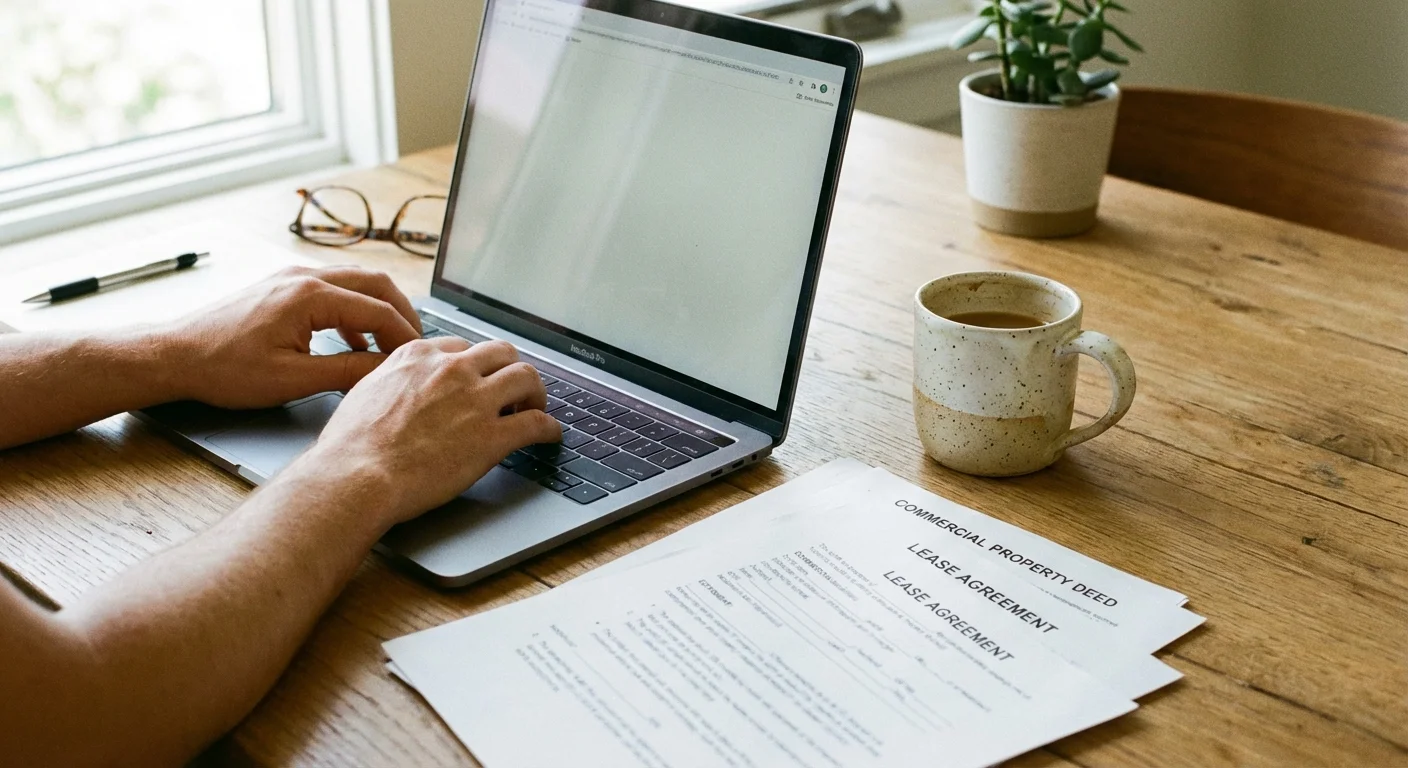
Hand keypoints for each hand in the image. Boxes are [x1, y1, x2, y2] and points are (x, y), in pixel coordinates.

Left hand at [161, 266, 421, 408]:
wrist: (175, 355)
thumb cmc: (224, 369)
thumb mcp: (292, 380)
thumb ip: (347, 371)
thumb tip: (385, 370)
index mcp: (310, 296)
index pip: (378, 310)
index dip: (404, 336)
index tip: (418, 359)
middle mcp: (304, 277)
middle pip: (375, 282)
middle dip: (402, 313)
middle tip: (416, 344)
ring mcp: (291, 277)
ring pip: (356, 281)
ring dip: (379, 309)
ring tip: (390, 343)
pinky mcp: (282, 286)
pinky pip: (334, 288)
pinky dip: (354, 310)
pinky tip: (352, 341)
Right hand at [306, 338, 561, 525]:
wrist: (356, 475)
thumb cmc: (351, 445)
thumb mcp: (366, 392)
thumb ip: (392, 382)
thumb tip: (397, 390)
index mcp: (418, 357)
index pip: (462, 347)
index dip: (475, 365)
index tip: (479, 379)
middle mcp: (451, 370)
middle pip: (501, 353)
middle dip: (510, 370)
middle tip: (512, 391)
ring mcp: (475, 400)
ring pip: (527, 377)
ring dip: (536, 393)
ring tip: (535, 408)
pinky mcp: (492, 436)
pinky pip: (537, 422)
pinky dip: (550, 428)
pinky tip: (550, 436)